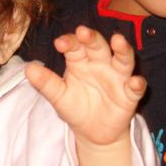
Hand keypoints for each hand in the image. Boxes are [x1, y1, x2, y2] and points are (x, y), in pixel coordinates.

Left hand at [25, 25, 145, 146]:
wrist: (92, 134)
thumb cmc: (75, 108)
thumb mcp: (59, 97)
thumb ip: (46, 83)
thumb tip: (29, 70)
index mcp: (80, 60)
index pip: (75, 45)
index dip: (69, 42)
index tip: (60, 43)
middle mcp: (100, 63)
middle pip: (98, 46)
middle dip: (92, 38)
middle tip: (83, 31)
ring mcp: (117, 77)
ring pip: (122, 59)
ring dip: (122, 49)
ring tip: (118, 41)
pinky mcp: (129, 95)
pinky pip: (135, 87)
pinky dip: (137, 84)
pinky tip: (135, 82)